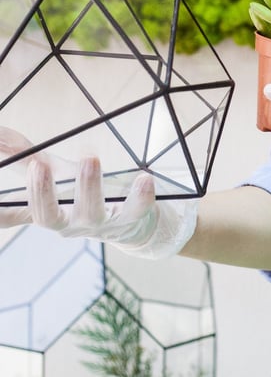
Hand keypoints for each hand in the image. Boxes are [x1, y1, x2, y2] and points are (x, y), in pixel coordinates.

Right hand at [0, 128, 197, 257]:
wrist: (131, 224)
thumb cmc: (83, 196)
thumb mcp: (55, 173)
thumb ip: (26, 157)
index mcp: (48, 212)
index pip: (18, 213)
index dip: (2, 211)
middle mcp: (70, 222)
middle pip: (49, 217)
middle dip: (42, 193)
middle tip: (38, 166)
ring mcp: (101, 222)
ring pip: (91, 211)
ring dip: (88, 185)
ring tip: (89, 158)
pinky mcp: (131, 218)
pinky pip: (137, 210)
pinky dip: (141, 196)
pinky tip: (144, 178)